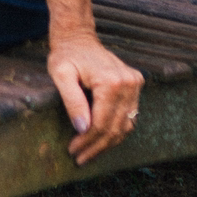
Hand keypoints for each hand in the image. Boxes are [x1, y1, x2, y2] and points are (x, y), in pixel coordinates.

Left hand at [47, 30, 143, 165]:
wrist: (78, 38)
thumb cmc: (66, 55)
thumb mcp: (61, 75)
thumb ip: (72, 101)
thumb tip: (82, 128)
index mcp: (111, 82)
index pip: (101, 123)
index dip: (87, 141)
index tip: (73, 151)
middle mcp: (129, 83)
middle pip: (115, 127)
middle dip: (97, 147)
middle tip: (80, 158)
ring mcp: (136, 84)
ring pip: (125, 126)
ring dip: (108, 143)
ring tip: (89, 154)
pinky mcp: (136, 85)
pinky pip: (130, 116)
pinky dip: (117, 131)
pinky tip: (102, 139)